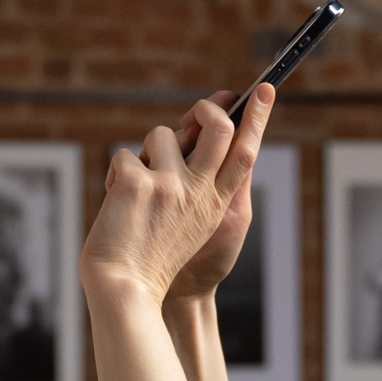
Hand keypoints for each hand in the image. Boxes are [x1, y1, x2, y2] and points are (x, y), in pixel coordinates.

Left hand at [81, 87, 272, 306]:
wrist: (124, 291)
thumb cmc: (154, 261)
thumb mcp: (194, 228)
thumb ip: (202, 188)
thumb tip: (193, 137)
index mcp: (216, 205)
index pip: (245, 154)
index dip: (257, 119)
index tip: (265, 89)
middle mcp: (198, 192)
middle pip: (217, 128)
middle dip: (207, 109)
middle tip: (196, 113)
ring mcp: (168, 186)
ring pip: (162, 135)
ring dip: (145, 153)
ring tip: (138, 189)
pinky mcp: (136, 183)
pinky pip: (125, 155)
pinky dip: (115, 176)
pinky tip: (116, 205)